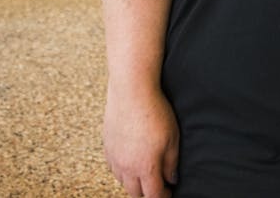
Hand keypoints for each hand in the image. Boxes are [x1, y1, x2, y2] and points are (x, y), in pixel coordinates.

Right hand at [103, 81, 178, 197]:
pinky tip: (131, 162)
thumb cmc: (155, 112)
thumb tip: (172, 179)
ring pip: (123, 182)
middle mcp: (126, 167)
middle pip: (135, 193)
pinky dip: (123, 171)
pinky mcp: (107, 147)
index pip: (153, 195)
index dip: (164, 197)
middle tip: (159, 186)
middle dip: (148, 193)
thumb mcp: (172, 138)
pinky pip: (114, 168)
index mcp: (145, 167)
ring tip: (145, 174)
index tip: (170, 192)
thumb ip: (171, 163)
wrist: (131, 91)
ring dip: (134, 182)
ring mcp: (114, 158)